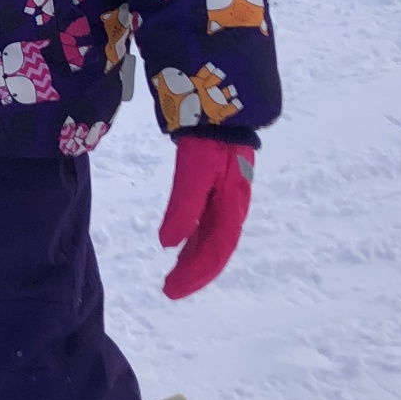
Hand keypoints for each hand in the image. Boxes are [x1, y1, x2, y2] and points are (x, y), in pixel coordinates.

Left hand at [157, 137, 253, 297]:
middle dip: (193, 273)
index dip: (195, 275)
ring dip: (194, 259)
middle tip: (169, 290)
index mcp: (231, 207)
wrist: (224, 108)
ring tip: (175, 275)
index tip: (171, 290)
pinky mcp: (220, 188)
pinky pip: (209, 224)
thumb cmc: (209, 139)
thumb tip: (168, 245)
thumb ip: (183, 207)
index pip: (214, 252)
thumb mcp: (194, 171)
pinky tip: (183, 246)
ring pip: (212, 239)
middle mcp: (232, 207)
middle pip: (214, 250)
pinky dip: (195, 240)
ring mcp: (228, 198)